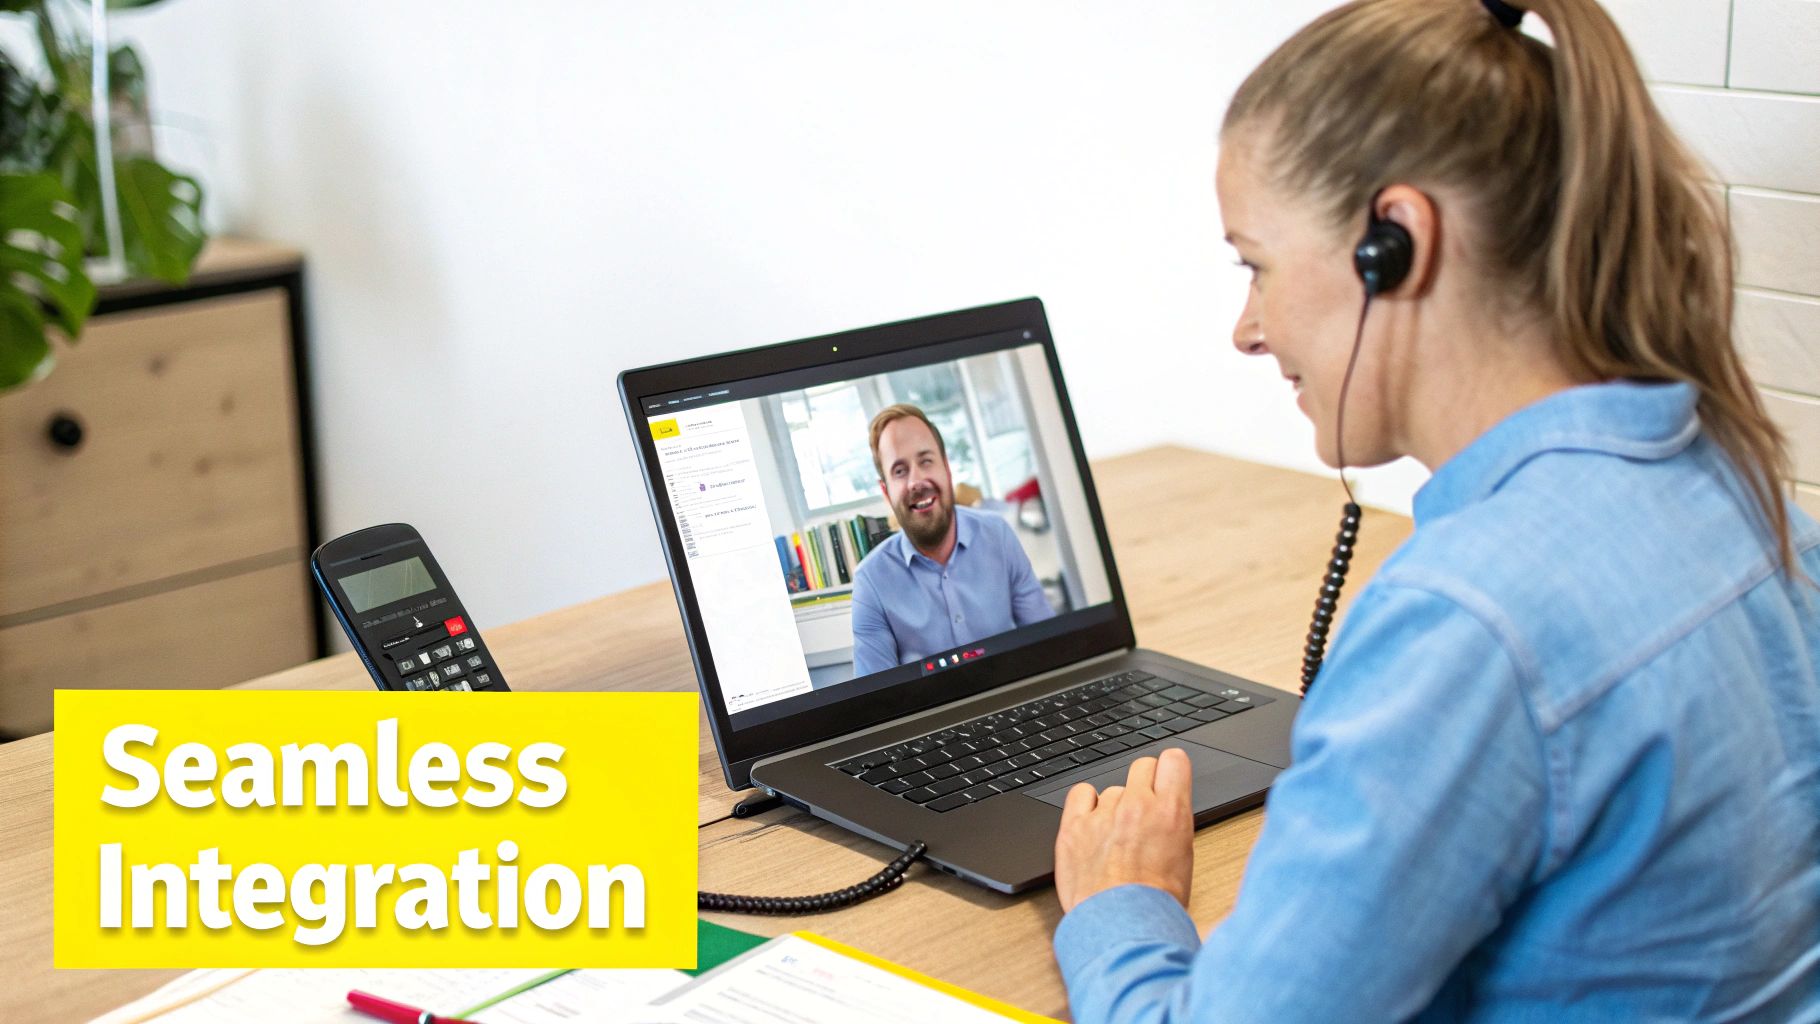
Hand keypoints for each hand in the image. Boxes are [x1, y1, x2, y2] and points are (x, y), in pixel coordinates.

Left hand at [1054, 748, 1194, 913]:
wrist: (1124, 926)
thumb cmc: (1156, 903)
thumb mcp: (1184, 857)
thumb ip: (1173, 823)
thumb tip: (1166, 809)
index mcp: (1171, 812)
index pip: (1173, 760)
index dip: (1169, 769)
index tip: (1166, 777)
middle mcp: (1137, 806)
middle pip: (1141, 766)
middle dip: (1143, 784)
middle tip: (1141, 809)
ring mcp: (1104, 814)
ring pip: (1111, 789)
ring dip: (1113, 807)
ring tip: (1115, 839)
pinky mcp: (1074, 826)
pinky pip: (1080, 794)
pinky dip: (1085, 806)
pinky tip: (1091, 825)